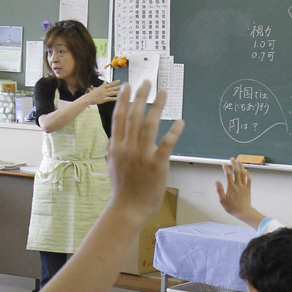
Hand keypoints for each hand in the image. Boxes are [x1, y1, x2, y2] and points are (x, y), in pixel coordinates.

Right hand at [85, 80, 121, 105]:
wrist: (89, 98)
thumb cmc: (93, 93)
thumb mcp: (98, 88)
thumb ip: (103, 85)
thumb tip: (105, 81)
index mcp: (103, 87)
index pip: (110, 84)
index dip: (114, 82)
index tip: (119, 80)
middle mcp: (104, 90)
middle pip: (112, 88)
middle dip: (117, 87)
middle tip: (122, 85)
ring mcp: (104, 94)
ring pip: (112, 93)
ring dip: (117, 92)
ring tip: (122, 91)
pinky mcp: (104, 99)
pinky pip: (110, 98)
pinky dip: (114, 98)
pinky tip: (118, 98)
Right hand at [107, 81, 183, 221]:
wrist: (127, 209)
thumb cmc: (122, 190)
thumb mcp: (112, 166)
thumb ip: (113, 150)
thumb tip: (112, 138)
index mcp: (117, 147)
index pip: (120, 118)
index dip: (125, 100)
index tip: (129, 86)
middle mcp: (128, 148)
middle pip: (135, 116)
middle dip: (141, 96)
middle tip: (148, 82)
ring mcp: (142, 156)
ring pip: (150, 125)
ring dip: (157, 106)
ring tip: (164, 92)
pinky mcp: (157, 165)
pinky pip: (166, 144)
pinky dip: (173, 132)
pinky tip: (179, 121)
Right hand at [216, 158, 255, 222]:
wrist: (243, 212)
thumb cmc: (232, 207)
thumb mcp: (222, 200)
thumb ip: (219, 190)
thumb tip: (217, 181)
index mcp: (231, 187)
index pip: (228, 175)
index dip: (226, 168)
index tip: (223, 164)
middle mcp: (238, 185)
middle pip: (237, 171)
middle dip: (234, 164)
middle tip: (232, 158)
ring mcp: (244, 186)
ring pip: (243, 174)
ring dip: (241, 166)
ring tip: (238, 161)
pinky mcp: (248, 189)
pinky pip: (249, 179)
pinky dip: (247, 174)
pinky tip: (246, 170)